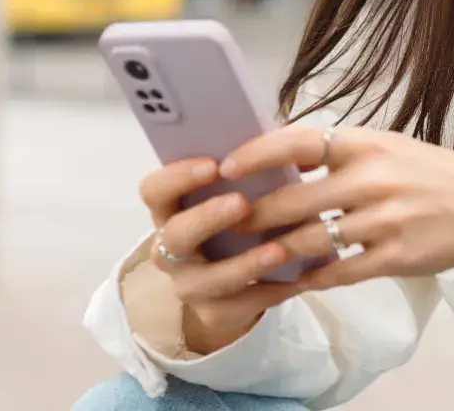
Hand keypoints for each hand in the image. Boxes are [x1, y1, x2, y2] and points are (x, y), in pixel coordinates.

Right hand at [140, 160, 301, 353]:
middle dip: (207, 218)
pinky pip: (238, 307)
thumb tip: (287, 142)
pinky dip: (269, 292)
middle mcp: (171, 248)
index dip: (177, 177)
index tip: (213, 165)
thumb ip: (252, 167)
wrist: (243, 273)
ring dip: (244, 264)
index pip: (154, 190)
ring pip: (206, 280)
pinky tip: (298, 279)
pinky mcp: (213, 312)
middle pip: (174, 235)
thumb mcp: (244, 187)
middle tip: (242, 203)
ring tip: (279, 249)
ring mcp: (188, 284)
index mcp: (173, 208)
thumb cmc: (244, 213)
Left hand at [220, 125, 453, 291]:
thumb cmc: (427, 172)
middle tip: (226, 224)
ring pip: (308, 241)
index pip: (298, 143)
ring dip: (276, 252)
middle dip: (252, 216)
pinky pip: (337, 272)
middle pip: (292, 201)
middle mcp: (371, 179)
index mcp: (366, 144)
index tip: (226, 168)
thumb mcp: (385, 146)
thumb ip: (337, 152)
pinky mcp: (394, 256)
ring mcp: (382, 220)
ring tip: (255, 255)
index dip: (256, 155)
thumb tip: (277, 156)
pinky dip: (311, 278)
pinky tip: (297, 279)